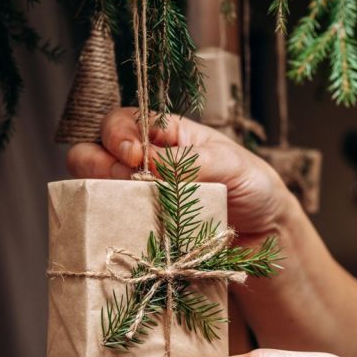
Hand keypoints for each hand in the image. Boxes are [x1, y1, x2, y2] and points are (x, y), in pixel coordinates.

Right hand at [66, 108, 297, 240]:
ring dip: (98, 194)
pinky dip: (106, 225)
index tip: (135, 156)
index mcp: (163, 135)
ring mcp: (134, 197)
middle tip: (125, 180)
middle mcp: (140, 163)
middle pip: (92, 151)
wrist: (265, 235)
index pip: (120, 122)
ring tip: (125, 206)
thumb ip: (188, 161)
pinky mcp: (135, 229)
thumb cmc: (252, 187)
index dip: (118, 135)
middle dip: (98, 163)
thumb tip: (146, 162)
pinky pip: (106, 223)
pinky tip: (124, 229)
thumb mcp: (229, 164)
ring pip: (91, 187)